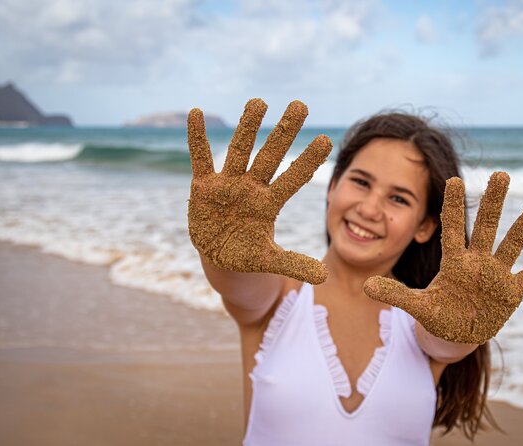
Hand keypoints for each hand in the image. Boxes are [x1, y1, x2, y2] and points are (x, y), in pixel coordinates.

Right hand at [187, 99, 331, 283]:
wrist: (221, 258)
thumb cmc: (249, 255)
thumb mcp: (270, 261)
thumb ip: (294, 264)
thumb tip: (323, 277)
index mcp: (268, 204)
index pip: (292, 178)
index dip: (307, 162)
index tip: (326, 141)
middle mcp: (251, 188)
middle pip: (269, 156)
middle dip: (284, 132)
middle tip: (301, 105)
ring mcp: (227, 185)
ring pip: (239, 151)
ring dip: (247, 127)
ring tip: (259, 102)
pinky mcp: (204, 187)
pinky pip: (199, 159)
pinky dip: (196, 139)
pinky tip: (196, 113)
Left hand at [363, 172, 522, 343]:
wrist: (456, 332)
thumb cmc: (437, 314)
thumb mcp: (416, 306)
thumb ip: (394, 294)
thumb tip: (365, 287)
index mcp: (454, 263)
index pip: (453, 230)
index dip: (455, 207)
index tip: (455, 180)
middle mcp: (478, 263)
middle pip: (487, 228)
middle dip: (495, 203)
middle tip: (502, 174)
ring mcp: (497, 275)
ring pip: (514, 244)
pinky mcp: (512, 292)